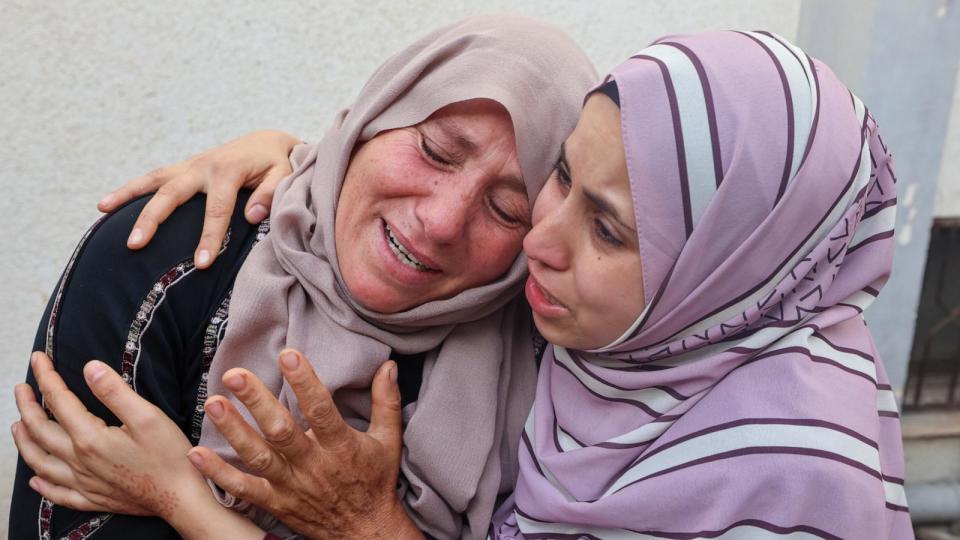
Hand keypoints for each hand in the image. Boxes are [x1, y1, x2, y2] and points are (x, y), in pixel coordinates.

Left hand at [13, 352, 262, 538]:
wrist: (179, 497)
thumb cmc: (168, 456)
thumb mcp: (147, 417)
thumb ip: (115, 392)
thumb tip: (89, 367)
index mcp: (89, 438)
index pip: (59, 401)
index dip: (46, 377)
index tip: (38, 359)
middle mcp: (78, 461)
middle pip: (41, 431)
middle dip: (27, 406)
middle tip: (21, 388)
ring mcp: (83, 483)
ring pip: (41, 461)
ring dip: (24, 441)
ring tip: (17, 425)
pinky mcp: (92, 498)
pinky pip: (57, 494)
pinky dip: (42, 485)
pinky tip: (35, 479)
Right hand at [98, 130, 300, 268]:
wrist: (267, 141)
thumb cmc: (277, 164)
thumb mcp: (285, 174)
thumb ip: (271, 194)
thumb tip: (251, 216)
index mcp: (229, 171)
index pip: (217, 209)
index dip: (209, 237)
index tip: (201, 264)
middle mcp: (203, 166)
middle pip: (172, 194)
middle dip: (153, 220)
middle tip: (135, 244)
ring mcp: (190, 165)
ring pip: (154, 180)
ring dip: (128, 195)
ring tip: (102, 209)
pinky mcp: (183, 168)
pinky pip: (154, 178)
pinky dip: (131, 189)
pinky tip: (107, 203)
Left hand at [190, 349, 423, 539]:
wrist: (366, 532)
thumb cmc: (376, 481)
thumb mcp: (389, 440)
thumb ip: (386, 401)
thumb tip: (389, 365)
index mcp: (341, 446)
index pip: (321, 410)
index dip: (305, 382)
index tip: (288, 355)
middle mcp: (313, 465)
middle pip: (281, 430)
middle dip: (256, 401)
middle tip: (235, 375)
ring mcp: (291, 485)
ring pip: (258, 456)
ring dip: (233, 430)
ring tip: (213, 403)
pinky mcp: (276, 502)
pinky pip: (243, 488)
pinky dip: (219, 474)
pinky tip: (196, 454)